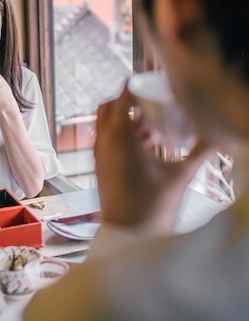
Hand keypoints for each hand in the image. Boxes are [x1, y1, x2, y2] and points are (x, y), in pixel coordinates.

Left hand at [94, 82, 206, 232]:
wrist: (128, 237)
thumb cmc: (151, 206)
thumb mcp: (180, 175)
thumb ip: (201, 152)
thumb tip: (221, 137)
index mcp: (120, 136)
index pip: (121, 97)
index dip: (134, 87)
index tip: (149, 83)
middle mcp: (104, 141)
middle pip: (109, 107)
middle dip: (128, 103)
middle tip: (151, 107)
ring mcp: (98, 154)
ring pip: (106, 124)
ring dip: (125, 121)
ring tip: (152, 131)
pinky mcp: (99, 166)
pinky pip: (105, 140)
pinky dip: (120, 136)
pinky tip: (145, 148)